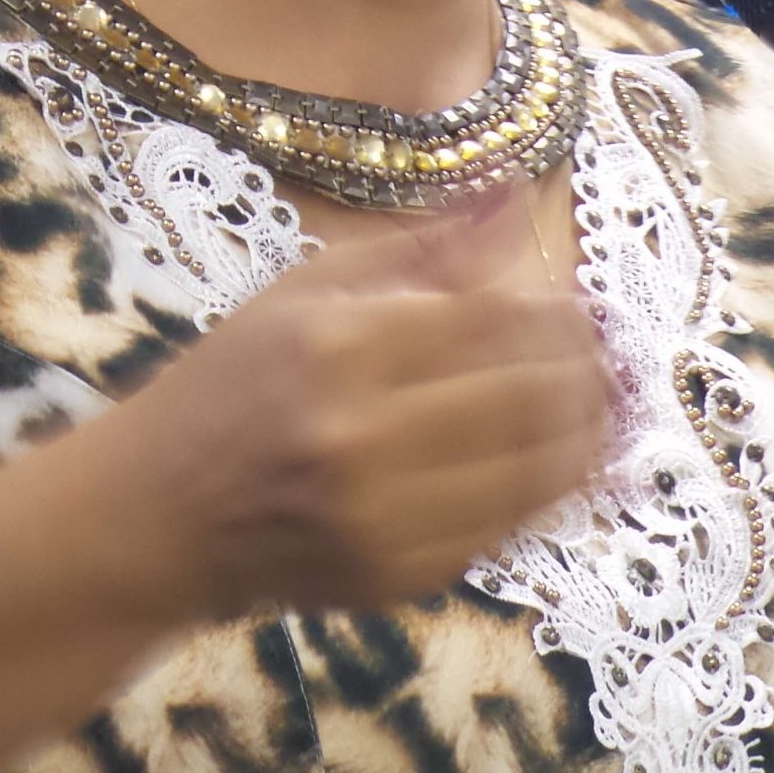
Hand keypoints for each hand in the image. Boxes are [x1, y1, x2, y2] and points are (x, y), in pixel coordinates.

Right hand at [87, 184, 614, 620]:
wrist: (155, 516)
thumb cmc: (233, 383)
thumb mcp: (307, 289)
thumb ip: (421, 247)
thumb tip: (513, 193)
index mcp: (339, 347)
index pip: (494, 321)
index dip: (560, 314)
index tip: (586, 308)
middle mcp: (360, 438)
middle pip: (527, 396)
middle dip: (591, 373)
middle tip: (618, 359)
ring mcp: (380, 519)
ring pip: (533, 472)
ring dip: (591, 438)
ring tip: (614, 410)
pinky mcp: (395, 579)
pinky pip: (505, 531)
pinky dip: (546, 495)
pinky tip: (566, 465)